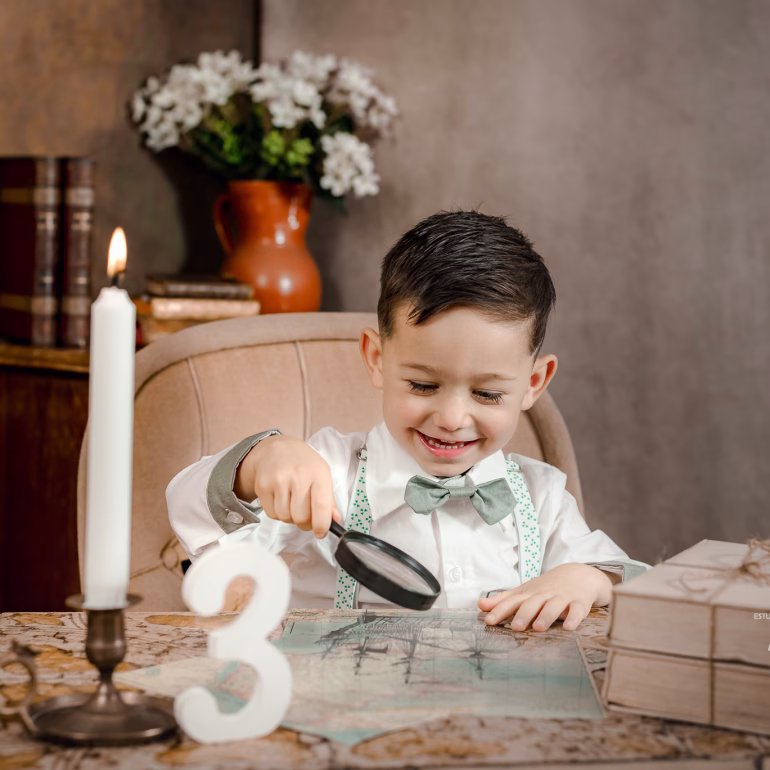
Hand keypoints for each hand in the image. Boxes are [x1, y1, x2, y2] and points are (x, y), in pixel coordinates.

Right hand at [235, 434, 340, 537]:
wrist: (278, 448)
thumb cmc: (304, 465)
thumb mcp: (322, 475)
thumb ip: (329, 500)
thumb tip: (334, 520)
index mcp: (318, 473)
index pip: (321, 505)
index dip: (321, 524)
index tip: (321, 533)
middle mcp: (298, 476)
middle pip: (301, 517)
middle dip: (305, 523)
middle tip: (306, 517)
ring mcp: (279, 480)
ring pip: (285, 517)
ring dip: (290, 518)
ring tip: (292, 505)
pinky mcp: (263, 486)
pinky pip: (272, 514)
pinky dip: (278, 513)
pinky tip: (281, 500)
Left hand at [477, 563, 614, 631]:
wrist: (579, 574)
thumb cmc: (547, 587)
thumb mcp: (525, 591)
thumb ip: (503, 600)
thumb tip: (479, 605)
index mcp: (530, 593)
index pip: (513, 601)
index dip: (500, 610)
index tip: (488, 621)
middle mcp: (545, 594)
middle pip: (533, 603)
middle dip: (524, 614)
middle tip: (515, 627)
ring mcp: (563, 598)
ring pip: (554, 606)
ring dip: (546, 616)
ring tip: (538, 627)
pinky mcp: (580, 602)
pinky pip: (577, 610)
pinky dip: (574, 618)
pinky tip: (569, 627)